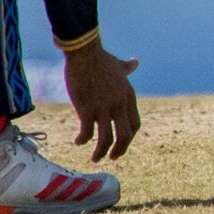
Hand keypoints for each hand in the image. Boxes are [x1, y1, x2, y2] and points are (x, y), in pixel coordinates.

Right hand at [62, 39, 141, 161]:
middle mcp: (119, 105)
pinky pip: (87, 133)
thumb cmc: (100, 59)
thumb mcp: (119, 66)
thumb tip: (135, 62)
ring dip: (100, 153)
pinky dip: (83, 140)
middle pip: (125, 136)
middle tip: (111, 158)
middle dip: (119, 150)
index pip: (135, 124)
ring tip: (94, 159)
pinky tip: (77, 142)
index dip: (129, 137)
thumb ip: (128, 68)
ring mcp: (104, 109)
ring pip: (106, 140)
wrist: (86, 54)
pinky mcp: (87, 110)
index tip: (121, 144)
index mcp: (128, 97)